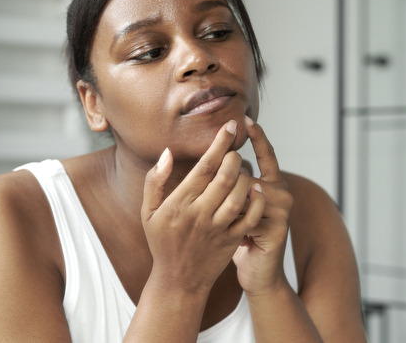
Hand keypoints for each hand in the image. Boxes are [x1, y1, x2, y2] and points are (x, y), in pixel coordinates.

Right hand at [141, 120, 265, 293]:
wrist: (178, 280)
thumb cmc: (162, 242)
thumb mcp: (148, 212)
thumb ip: (155, 180)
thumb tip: (167, 152)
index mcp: (179, 203)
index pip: (204, 166)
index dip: (219, 142)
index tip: (230, 125)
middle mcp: (200, 214)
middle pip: (226, 176)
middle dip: (235, 156)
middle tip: (235, 149)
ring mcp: (218, 228)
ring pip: (240, 194)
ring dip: (246, 176)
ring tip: (242, 169)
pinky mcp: (232, 239)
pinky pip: (250, 216)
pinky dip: (257, 200)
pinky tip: (256, 189)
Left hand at [231, 116, 293, 295]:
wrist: (258, 274)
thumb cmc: (240, 239)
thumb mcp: (234, 208)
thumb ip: (231, 185)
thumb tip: (218, 160)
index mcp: (271, 185)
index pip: (267, 154)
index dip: (259, 136)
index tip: (246, 118)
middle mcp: (281, 192)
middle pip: (248, 173)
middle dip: (228, 183)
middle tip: (215, 205)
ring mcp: (282, 209)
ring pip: (247, 191)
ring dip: (228, 206)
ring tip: (223, 223)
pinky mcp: (278, 227)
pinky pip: (249, 214)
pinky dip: (235, 222)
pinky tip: (233, 234)